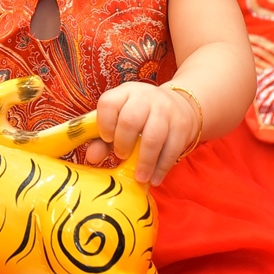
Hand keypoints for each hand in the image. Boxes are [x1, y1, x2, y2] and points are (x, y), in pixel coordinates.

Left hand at [84, 83, 200, 185]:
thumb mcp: (121, 120)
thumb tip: (91, 158)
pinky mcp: (182, 125)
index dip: (104, 124)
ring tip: (139, 177)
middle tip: (122, 156)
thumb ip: (102, 139)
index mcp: (125, 93)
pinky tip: (154, 179)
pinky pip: (172, 149)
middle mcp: (145, 97)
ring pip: (153, 137)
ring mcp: (166, 110)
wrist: (181, 105)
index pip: (108, 103)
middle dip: (123, 143)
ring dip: (144, 162)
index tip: (107, 140)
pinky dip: (161, 168)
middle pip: (130, 120)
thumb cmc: (143, 117)